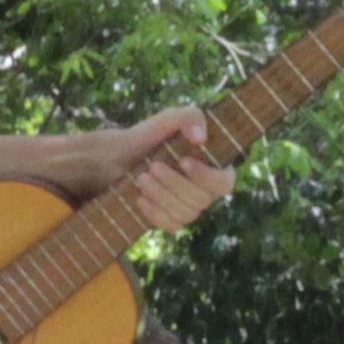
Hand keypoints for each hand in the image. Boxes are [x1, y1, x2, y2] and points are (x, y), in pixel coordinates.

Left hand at [100, 105, 236, 232]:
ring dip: (162, 197)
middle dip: (175, 183)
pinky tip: (141, 199)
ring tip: (141, 178)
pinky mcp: (171, 217)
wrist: (118, 156)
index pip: (225, 183)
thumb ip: (189, 117)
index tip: (183, 161)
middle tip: (152, 166)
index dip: (207, 177)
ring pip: (187, 214)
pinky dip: (156, 214)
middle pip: (202, 200)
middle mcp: (205, 190)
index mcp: (213, 168)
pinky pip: (172, 226)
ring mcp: (188, 206)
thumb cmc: (150, 136)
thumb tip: (201, 138)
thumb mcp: (168, 119)